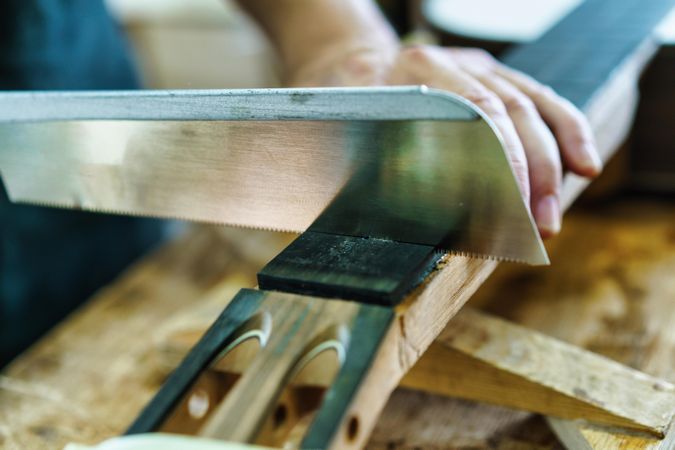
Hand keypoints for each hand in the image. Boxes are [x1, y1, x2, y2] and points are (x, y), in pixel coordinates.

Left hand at [288, 45, 602, 237]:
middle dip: (530, 176)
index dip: (498, 164)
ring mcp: (474, 66)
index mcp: (411, 72)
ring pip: (530, 108)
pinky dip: (567, 132)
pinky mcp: (492, 75)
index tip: (505, 213)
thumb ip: (358, 167)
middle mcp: (448, 63)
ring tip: (552, 218)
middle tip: (539, 227)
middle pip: (507, 114)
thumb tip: (388, 227)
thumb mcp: (336, 132)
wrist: (346, 67)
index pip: (473, 113)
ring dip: (550, 166)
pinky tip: (585, 166)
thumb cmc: (339, 109)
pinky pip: (540, 99)